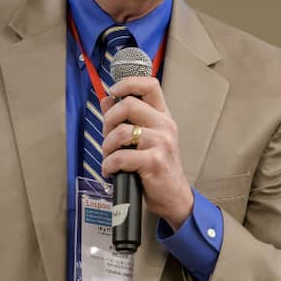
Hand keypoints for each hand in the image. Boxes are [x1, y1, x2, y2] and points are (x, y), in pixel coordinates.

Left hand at [100, 76, 192, 229]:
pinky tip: (111, 170)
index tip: (113, 91)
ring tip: (109, 157)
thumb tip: (106, 100)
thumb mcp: (144, 138)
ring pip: (121, 132)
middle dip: (108, 121)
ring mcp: (162, 142)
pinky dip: (109, 165)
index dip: (128, 83)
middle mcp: (165, 125)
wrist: (173, 197)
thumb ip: (125, 118)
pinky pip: (121, 156)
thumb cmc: (156, 167)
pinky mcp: (155, 161)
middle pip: (128, 104)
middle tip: (107, 137)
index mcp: (162, 116)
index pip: (149, 85)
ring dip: (107, 146)